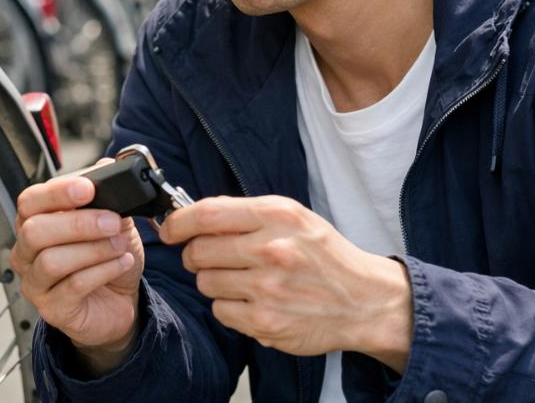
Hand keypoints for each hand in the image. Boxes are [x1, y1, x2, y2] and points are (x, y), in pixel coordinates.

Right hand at [8, 171, 145, 372]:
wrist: (119, 300)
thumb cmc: (107, 256)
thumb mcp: (112, 220)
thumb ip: (106, 195)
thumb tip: (107, 165)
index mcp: (34, 221)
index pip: (30, 201)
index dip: (57, 193)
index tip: (88, 189)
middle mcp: (26, 252)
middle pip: (35, 231)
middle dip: (79, 223)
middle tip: (113, 222)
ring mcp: (35, 282)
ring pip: (52, 261)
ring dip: (93, 249)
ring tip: (121, 246)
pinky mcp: (51, 309)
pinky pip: (73, 286)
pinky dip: (103, 271)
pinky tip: (123, 263)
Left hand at [160, 195, 411, 371]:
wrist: (365, 300)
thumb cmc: (325, 256)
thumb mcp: (293, 218)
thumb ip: (245, 214)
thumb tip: (191, 216)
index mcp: (277, 216)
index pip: (206, 213)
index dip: (178, 222)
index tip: (169, 229)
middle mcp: (272, 249)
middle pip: (198, 251)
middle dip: (195, 255)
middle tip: (210, 258)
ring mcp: (268, 288)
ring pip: (205, 282)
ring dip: (214, 281)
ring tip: (242, 280)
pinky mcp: (266, 321)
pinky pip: (220, 311)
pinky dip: (229, 307)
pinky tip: (253, 301)